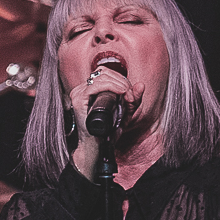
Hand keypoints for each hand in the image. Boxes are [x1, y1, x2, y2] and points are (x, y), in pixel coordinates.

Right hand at [69, 66, 144, 180]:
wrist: (97, 147)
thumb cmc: (108, 130)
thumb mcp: (125, 113)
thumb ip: (133, 100)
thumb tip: (141, 85)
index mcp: (90, 89)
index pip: (106, 72)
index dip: (121, 79)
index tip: (131, 93)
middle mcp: (82, 88)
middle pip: (104, 72)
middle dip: (122, 82)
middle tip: (131, 96)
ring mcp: (78, 93)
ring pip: (101, 76)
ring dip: (119, 84)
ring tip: (127, 97)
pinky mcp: (78, 100)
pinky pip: (95, 86)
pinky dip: (111, 87)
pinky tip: (121, 93)